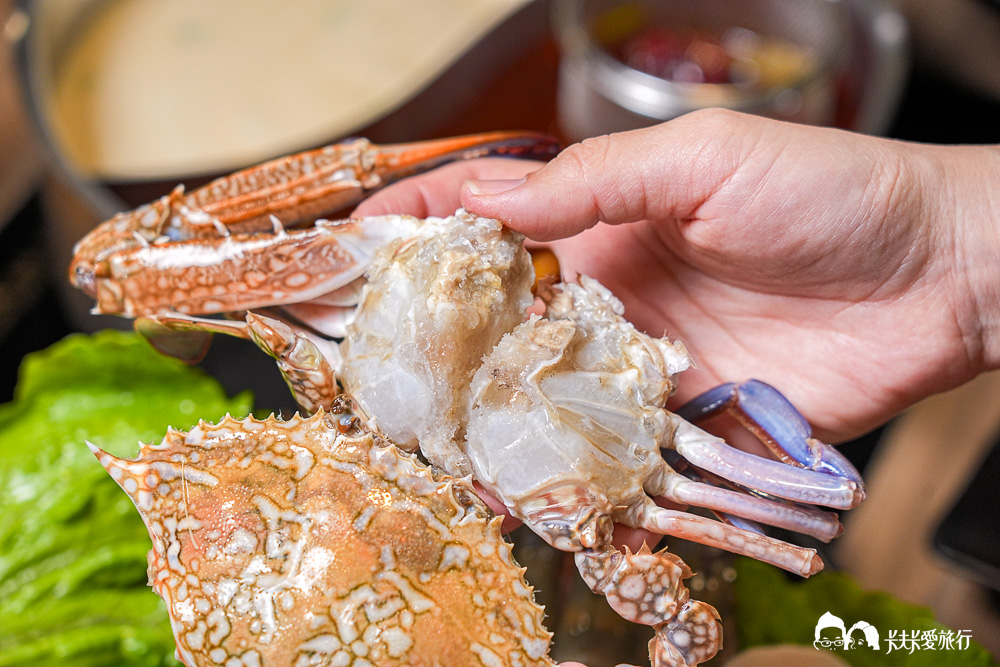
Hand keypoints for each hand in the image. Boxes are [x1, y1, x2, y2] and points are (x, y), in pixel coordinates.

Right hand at [355, 110, 999, 444]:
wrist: (937, 275)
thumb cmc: (826, 192)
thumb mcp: (703, 161)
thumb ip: (596, 182)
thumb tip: (490, 198)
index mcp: (605, 220)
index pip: (493, 219)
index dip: (423, 225)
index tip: (357, 241)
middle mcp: (609, 294)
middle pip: (500, 318)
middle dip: (435, 335)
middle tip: (370, 360)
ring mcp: (640, 363)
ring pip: (541, 391)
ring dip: (485, 412)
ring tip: (425, 435)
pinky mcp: (681, 423)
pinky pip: (607, 450)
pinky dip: (562, 467)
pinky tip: (516, 480)